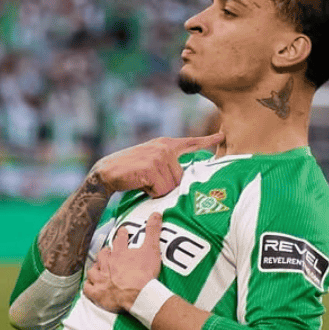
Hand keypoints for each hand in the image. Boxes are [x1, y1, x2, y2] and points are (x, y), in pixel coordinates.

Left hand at [83, 212, 163, 312]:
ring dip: (96, 269)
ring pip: (93, 271)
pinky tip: (91, 286)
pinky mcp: (98, 293)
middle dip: (105, 252)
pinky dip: (89, 286)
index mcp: (120, 253)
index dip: (121, 235)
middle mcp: (107, 264)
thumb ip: (153, 231)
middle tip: (109, 252)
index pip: (119, 240)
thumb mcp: (152, 249)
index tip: (122, 232)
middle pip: (103, 255)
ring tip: (98, 269)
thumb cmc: (144, 273)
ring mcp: (101, 279)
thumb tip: (156, 213)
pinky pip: (88, 288)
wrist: (139, 295)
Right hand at [90, 133, 223, 197]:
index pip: (190, 142)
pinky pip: (161, 190)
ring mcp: (158, 156)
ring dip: (157, 190)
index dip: (207, 140)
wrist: (106, 172)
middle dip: (166, 186)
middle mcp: (164, 148)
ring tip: (143, 181)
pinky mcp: (151, 167)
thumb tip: (183, 180)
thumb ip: (167, 164)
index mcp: (165, 144)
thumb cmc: (129, 171)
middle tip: (147, 180)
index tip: (222, 136)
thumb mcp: (150, 162)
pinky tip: (140, 184)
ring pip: (171, 186)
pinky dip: (150, 193)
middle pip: (180, 178)